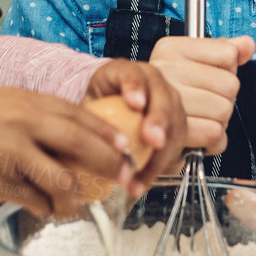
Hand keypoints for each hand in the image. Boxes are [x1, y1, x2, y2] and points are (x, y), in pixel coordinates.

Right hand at [0, 88, 143, 216]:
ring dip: (75, 197)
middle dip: (110, 164)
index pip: (78, 113)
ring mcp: (8, 150)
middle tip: (125, 180)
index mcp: (22, 99)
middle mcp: (20, 119)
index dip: (107, 133)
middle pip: (82, 143)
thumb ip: (30, 120)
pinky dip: (46, 209)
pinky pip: (36, 200)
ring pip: (63, 178)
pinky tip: (45, 210)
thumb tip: (67, 143)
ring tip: (74, 205)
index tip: (126, 149)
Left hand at [81, 59, 188, 193]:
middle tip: (153, 140)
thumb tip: (78, 138)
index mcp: (128, 71)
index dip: (135, 87)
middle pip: (162, 98)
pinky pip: (173, 147)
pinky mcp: (177, 125)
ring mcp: (170, 103)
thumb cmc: (98, 104)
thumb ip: (86, 114)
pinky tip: (140, 183)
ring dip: (160, 154)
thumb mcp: (87, 102)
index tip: (135, 103)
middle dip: (159, 120)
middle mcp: (155, 84)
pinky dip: (156, 168)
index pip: (132, 74)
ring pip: (174, 125)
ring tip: (140, 176)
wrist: (112, 107)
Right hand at [146, 35, 253, 152]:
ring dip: (219, 121)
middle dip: (224, 98)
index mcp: (170, 48)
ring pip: (224, 109)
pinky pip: (215, 132)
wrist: (145, 133)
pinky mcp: (172, 130)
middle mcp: (164, 70)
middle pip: (230, 84)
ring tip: (199, 118)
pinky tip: (198, 135)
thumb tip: (247, 44)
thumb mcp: (195, 64)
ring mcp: (165, 100)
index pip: (228, 54)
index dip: (226, 69)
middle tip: (203, 103)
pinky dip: (213, 141)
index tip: (208, 76)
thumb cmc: (176, 96)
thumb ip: (223, 50)